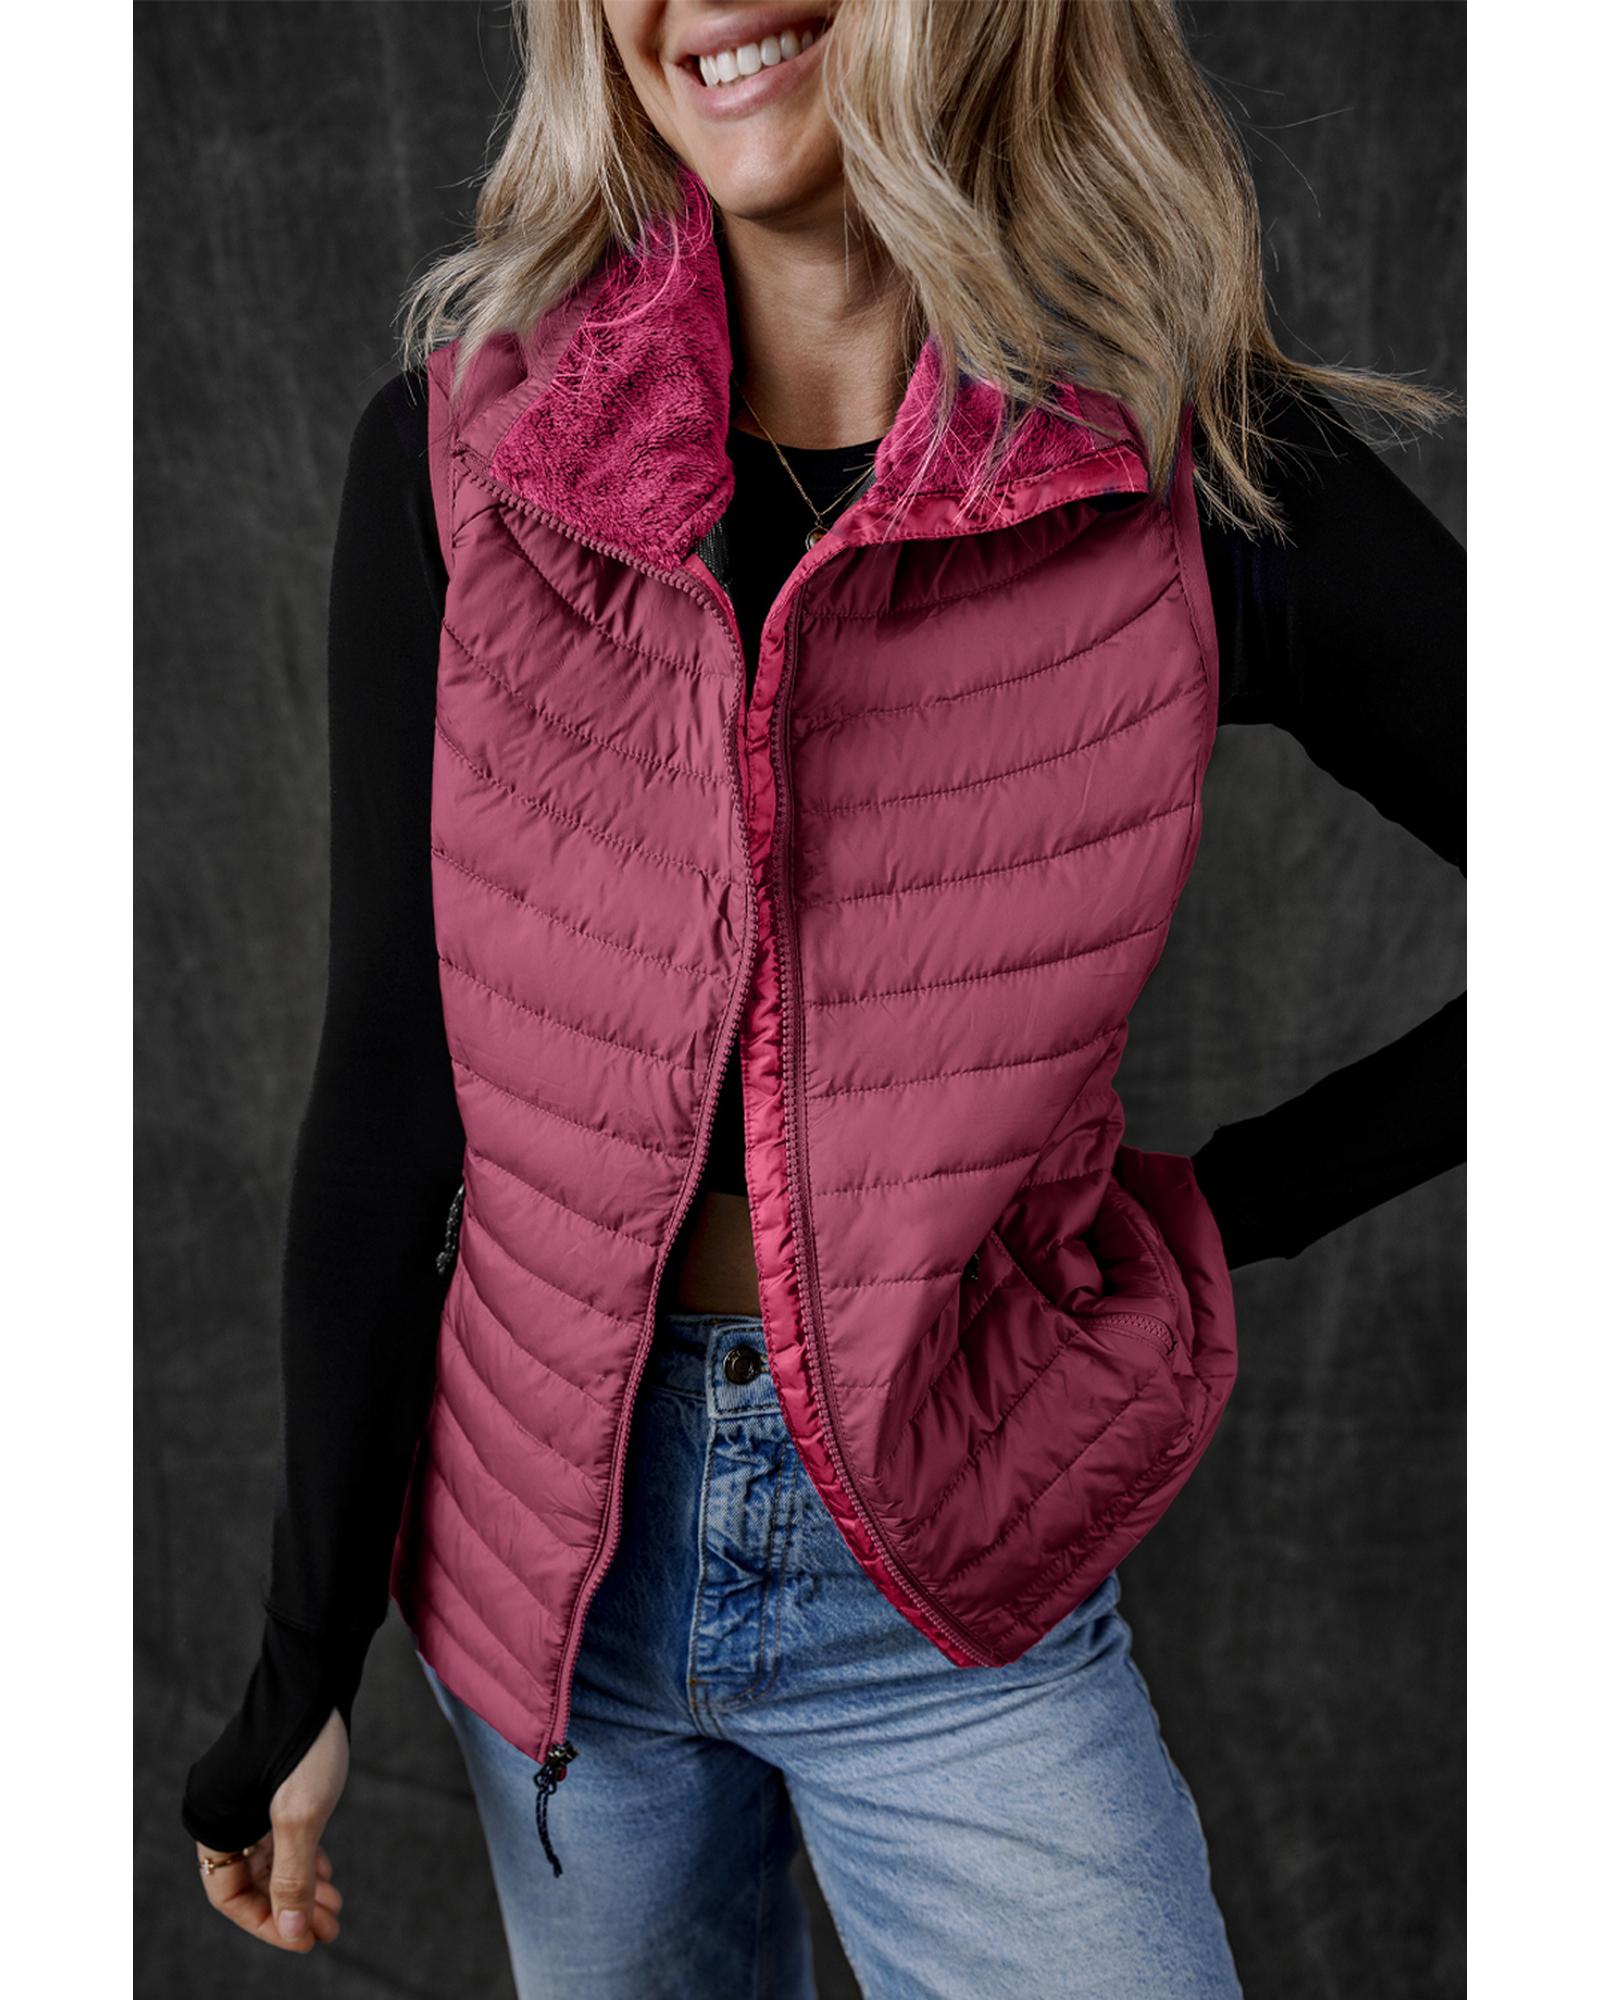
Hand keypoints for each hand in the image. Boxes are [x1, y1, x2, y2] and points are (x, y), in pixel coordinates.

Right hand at [194, 1706, 348, 1951]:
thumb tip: (291, 1933)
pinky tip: (327, 1873)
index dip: (265, 1923)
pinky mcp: (273, 1783)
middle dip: (290, 1908)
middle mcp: (222, 1810)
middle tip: (329, 1928)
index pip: (227, 1894)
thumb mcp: (301, 1818)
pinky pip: (280, 1835)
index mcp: (211, 1820)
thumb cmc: (305, 1744)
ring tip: (334, 1908)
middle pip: (250, 1880)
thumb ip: (292, 1878)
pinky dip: (304, 1857)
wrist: (318, 1674)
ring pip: (269, 1859)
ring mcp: (248, 1796)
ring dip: (301, 1886)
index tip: (304, 1939)